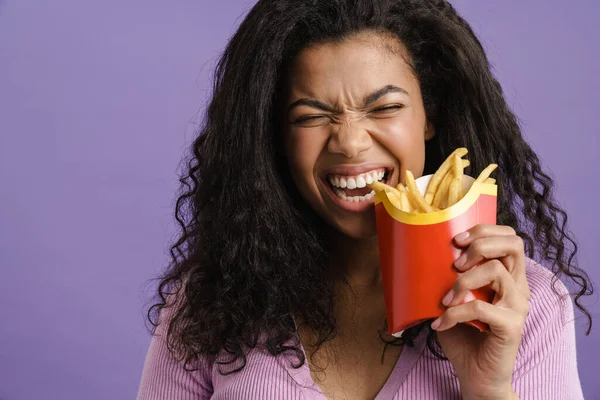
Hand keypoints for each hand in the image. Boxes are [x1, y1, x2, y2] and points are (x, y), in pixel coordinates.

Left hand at [430, 224, 529, 399]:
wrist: (475, 375)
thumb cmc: (463, 335)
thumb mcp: (452, 299)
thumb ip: (448, 278)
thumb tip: (419, 254)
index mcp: (508, 276)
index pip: (510, 238)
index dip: (485, 230)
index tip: (457, 240)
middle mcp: (518, 287)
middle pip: (513, 245)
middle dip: (480, 244)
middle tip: (455, 263)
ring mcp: (518, 306)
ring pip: (496, 271)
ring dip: (463, 281)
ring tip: (445, 299)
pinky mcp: (512, 326)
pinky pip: (482, 307)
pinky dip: (455, 313)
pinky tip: (441, 324)